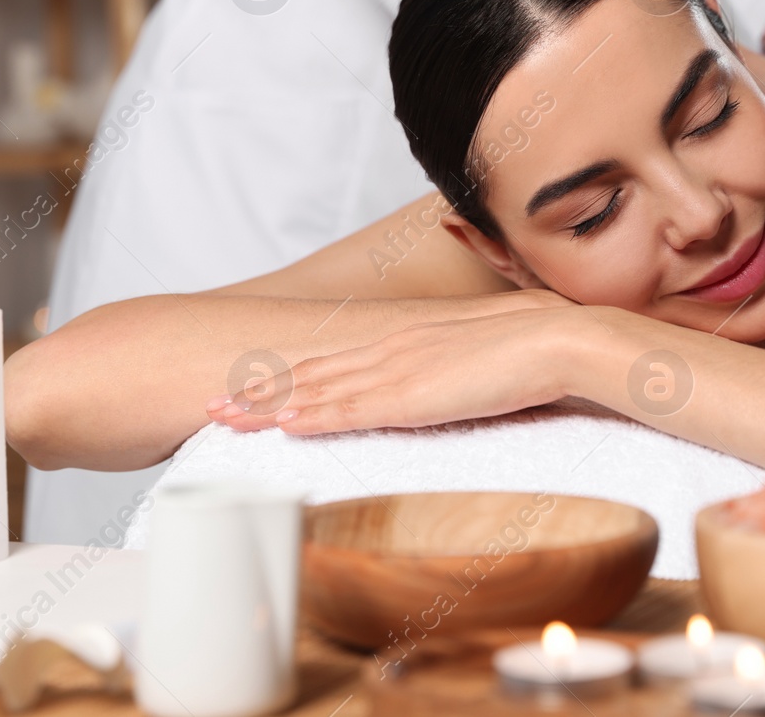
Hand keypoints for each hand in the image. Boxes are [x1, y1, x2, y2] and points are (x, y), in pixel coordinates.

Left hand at [203, 303, 583, 435]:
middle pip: (309, 375)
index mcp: (402, 344)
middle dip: (256, 392)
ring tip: (221, 417)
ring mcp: (397, 372)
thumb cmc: (527, 352)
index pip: (331, 364)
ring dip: (266, 406)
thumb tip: (438, 391)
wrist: (556, 339)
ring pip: (317, 390)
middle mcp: (389, 352)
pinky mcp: (413, 394)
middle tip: (208, 404)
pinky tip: (282, 425)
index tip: (248, 389)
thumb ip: (445, 376)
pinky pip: (352, 408)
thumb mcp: (472, 362)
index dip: (285, 378)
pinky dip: (312, 415)